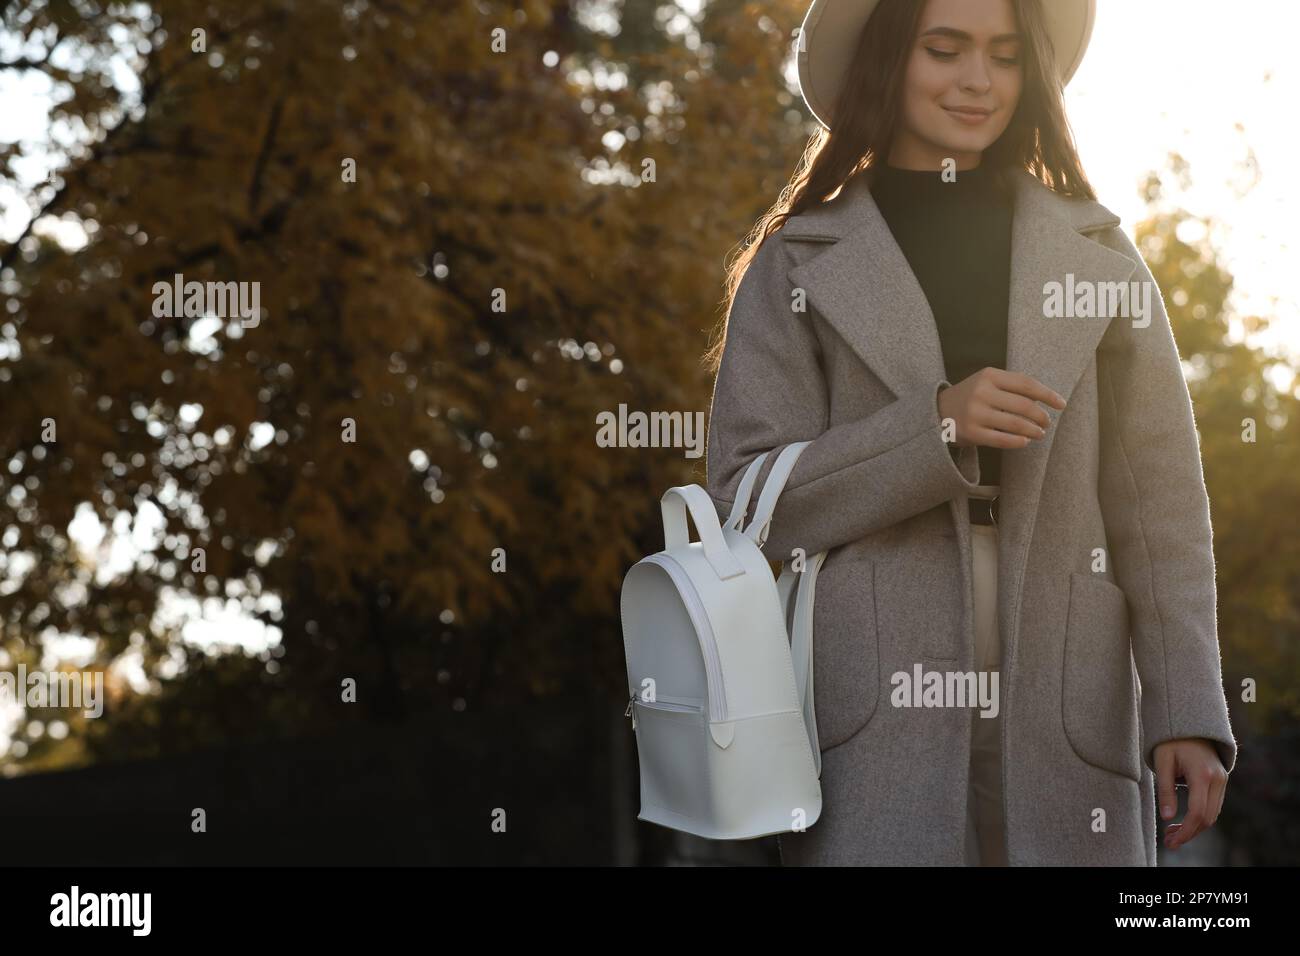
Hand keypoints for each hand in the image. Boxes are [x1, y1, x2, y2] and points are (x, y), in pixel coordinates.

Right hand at [937, 367, 1065, 448]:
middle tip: (1047, 423)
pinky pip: (1001, 439)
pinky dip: (1018, 442)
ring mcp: (975, 413)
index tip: (1061, 404)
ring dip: (1033, 430)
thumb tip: (1047, 399)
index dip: (1047, 395)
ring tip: (1039, 434)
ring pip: (1015, 424)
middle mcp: (982, 392)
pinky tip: (1025, 442)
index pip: (1026, 384)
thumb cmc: (972, 396)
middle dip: (1041, 416)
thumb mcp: (988, 382)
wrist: (938, 410)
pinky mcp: (971, 432)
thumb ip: (1013, 386)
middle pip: (1024, 406)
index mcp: (989, 376)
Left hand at [1154, 738, 1227, 850]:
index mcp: (1202, 774)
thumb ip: (1165, 790)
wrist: (1190, 723)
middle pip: (1208, 817)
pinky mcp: (1221, 781)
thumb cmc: (1171, 741)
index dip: (1186, 831)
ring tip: (1171, 833)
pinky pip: (1213, 805)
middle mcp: (1218, 779)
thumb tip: (1168, 817)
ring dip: (1194, 827)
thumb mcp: (1162, 762)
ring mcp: (1223, 780)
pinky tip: (1183, 821)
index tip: (1171, 841)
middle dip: (1189, 833)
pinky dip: (1200, 817)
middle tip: (1168, 841)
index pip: (1198, 812)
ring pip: (1213, 814)